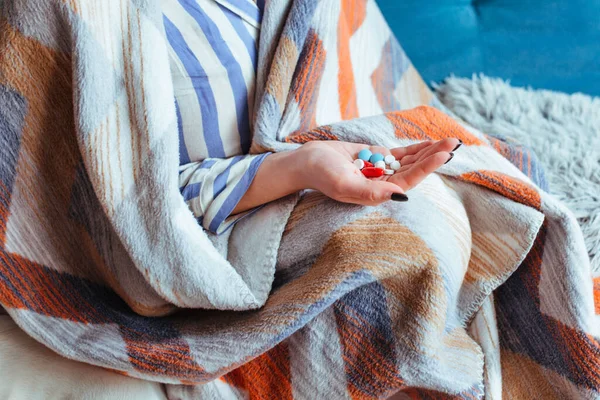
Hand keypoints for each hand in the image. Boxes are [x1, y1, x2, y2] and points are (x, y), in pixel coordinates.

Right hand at [295, 139, 459, 205]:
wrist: (307, 162)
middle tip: (454, 143)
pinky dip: (415, 148)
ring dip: (429, 151)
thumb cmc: (322, 174)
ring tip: (449, 141)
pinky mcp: (375, 157)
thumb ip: (371, 193)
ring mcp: (381, 170)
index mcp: (378, 193)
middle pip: (414, 169)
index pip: (408, 180)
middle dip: (434, 157)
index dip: (427, 167)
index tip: (444, 154)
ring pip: (410, 160)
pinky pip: (400, 153)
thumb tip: (401, 196)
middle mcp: (383, 183)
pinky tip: (430, 143)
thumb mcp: (344, 185)